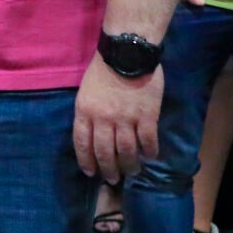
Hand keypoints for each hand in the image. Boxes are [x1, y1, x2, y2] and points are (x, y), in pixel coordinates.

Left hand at [73, 56, 162, 182]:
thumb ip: (88, 114)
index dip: (86, 161)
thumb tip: (93, 135)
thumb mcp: (85, 92)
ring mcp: (125, 119)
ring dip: (129, 165)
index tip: (91, 173)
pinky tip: (150, 157)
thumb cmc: (103, 71)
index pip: (82, 143)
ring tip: (132, 172)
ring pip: (126, 151)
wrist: (127, 54)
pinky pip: (148, 141)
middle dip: (108, 169)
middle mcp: (103, 119)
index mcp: (84, 112)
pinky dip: (150, 152)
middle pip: (104, 152)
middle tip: (112, 179)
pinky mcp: (147, 116)